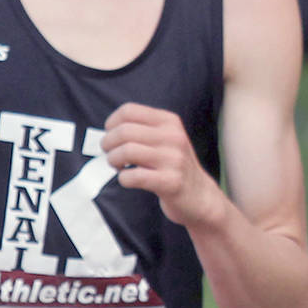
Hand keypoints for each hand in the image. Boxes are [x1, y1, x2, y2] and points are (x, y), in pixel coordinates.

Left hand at [100, 101, 223, 231]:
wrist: (200, 196)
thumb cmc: (174, 167)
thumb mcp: (166, 140)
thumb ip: (142, 130)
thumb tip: (107, 132)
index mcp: (170, 122)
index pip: (129, 111)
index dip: (111, 123)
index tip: (110, 134)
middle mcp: (173, 137)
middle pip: (124, 131)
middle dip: (108, 143)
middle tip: (110, 154)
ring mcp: (174, 160)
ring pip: (126, 151)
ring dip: (113, 160)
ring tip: (118, 167)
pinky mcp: (170, 182)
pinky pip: (134, 176)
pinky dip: (123, 179)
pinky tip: (128, 180)